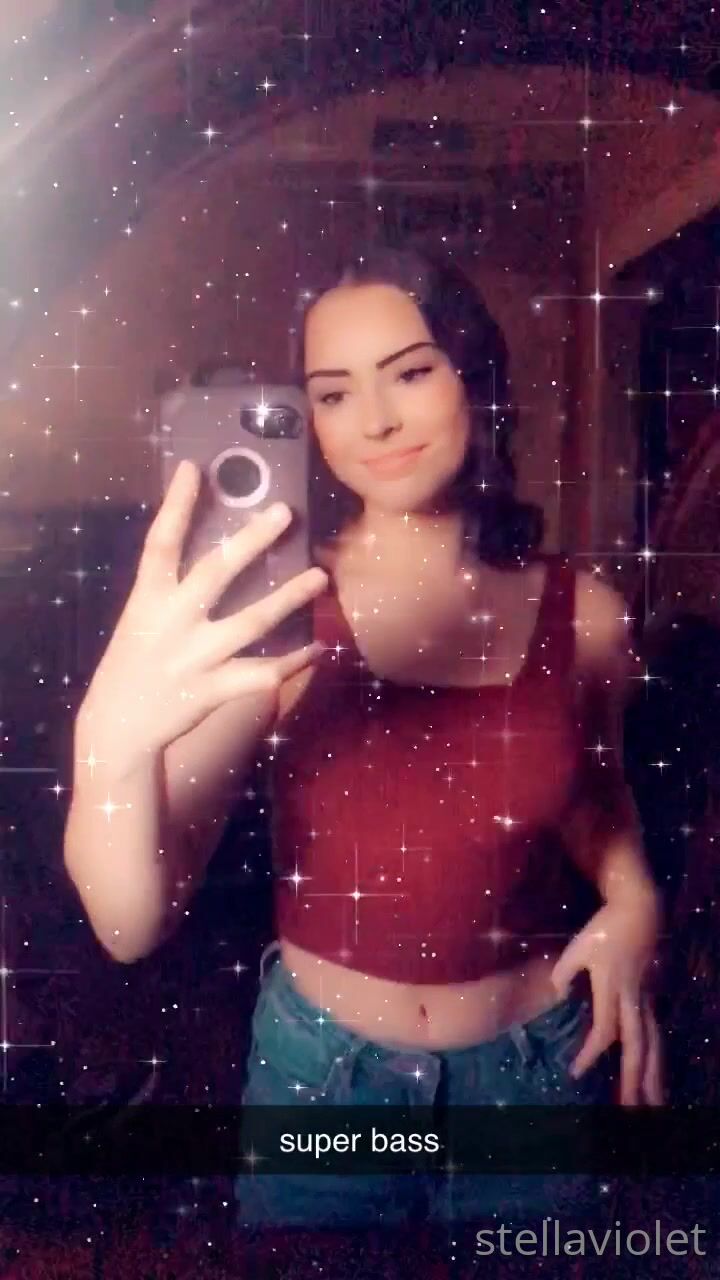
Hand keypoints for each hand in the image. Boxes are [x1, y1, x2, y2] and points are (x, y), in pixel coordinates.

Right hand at [77, 458, 327, 760]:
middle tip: (283, 511)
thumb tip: (223, 552)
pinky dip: (292, 662)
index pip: (160, 543)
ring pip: (250, 622)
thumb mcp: (143, 619)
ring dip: (289, 598)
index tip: (194, 469)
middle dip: (251, 541)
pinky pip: (261, 673)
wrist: (117, 728)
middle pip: (215, 572)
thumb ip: (175, 590)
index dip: (176, 505)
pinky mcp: (212, 690)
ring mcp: (193, 658)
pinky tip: (318, 647)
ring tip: (320, 577)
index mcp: (147, 600)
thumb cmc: (136, 662)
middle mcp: (171, 623)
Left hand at [550, 889, 662, 1105]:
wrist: (639, 910)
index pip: (604, 1032)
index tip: (575, 1072)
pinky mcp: (651, 998)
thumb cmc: (604, 928)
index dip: (590, 1054)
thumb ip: (564, 972)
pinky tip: (656, 1075)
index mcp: (613, 989)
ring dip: (655, 1076)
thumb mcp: (577, 947)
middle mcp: (634, 999)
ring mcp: (647, 999)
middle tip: (632, 1111)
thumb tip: (559, 996)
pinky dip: (656, 1058)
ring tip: (656, 1105)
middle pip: (638, 1047)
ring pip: (653, 1044)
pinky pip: (655, 1034)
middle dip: (636, 1080)